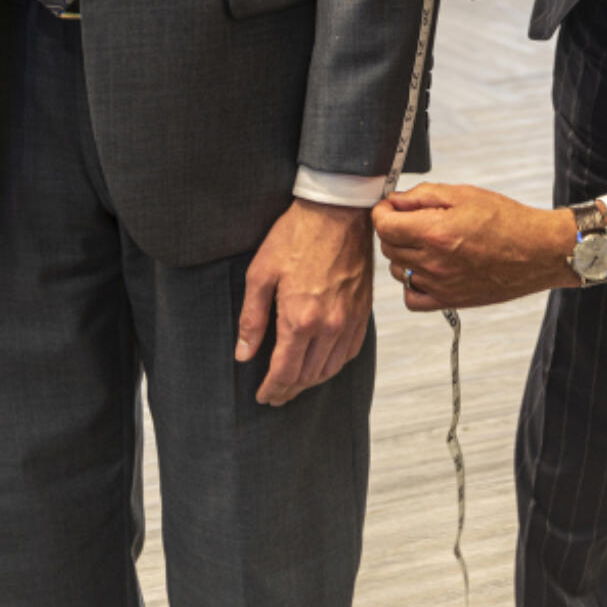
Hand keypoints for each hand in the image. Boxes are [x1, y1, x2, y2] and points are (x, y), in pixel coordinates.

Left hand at [236, 199, 372, 406]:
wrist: (337, 210)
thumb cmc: (296, 235)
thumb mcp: (261, 273)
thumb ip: (252, 319)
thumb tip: (243, 354)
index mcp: (300, 319)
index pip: (284, 372)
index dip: (272, 389)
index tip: (263, 396)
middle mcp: (329, 326)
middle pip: (307, 375)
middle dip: (289, 389)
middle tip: (276, 394)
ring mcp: (349, 320)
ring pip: (330, 368)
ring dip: (311, 381)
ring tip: (296, 383)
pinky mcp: (362, 310)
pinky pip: (350, 351)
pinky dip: (334, 365)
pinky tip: (324, 363)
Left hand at [373, 182, 576, 310]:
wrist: (537, 251)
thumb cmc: (507, 221)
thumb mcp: (464, 194)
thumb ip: (423, 196)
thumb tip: (396, 200)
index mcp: (434, 232)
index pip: (384, 225)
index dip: (382, 211)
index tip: (390, 206)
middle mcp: (433, 263)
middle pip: (388, 247)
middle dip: (393, 229)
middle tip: (411, 218)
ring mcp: (440, 286)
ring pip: (397, 271)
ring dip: (402, 254)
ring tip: (425, 241)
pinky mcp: (450, 301)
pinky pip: (412, 298)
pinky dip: (411, 284)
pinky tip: (426, 269)